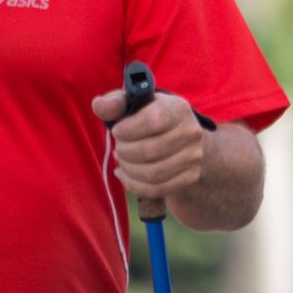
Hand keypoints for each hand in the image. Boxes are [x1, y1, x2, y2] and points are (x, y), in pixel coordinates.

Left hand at [90, 82, 208, 207]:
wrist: (178, 136)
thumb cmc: (148, 117)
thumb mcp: (132, 104)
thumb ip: (113, 103)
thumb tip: (99, 106)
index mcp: (177, 109)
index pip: (153, 122)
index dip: (128, 130)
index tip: (117, 131)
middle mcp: (191, 132)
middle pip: (150, 151)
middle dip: (125, 152)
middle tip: (119, 148)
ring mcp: (193, 157)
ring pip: (153, 174)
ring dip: (129, 170)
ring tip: (122, 161)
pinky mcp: (190, 177)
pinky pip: (157, 189)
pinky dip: (134, 185)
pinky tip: (125, 174)